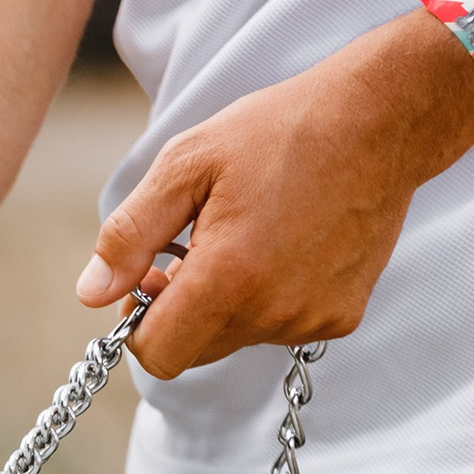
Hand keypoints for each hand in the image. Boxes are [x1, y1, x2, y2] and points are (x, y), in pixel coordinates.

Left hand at [79, 12, 473, 379]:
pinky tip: (283, 245)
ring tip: (244, 235)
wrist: (382, 118)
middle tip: (190, 247)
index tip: (150, 277)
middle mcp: (274, 312)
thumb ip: (129, 235)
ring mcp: (313, 318)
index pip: (156, 355)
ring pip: (236, 339)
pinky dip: (268, 298)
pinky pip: (281, 327)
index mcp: (229, 279)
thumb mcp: (186, 164)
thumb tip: (91, 295)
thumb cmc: (280, 131)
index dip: (138, 322)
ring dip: (224, 303)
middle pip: (194, 351)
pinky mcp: (342, 315)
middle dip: (178, 311)